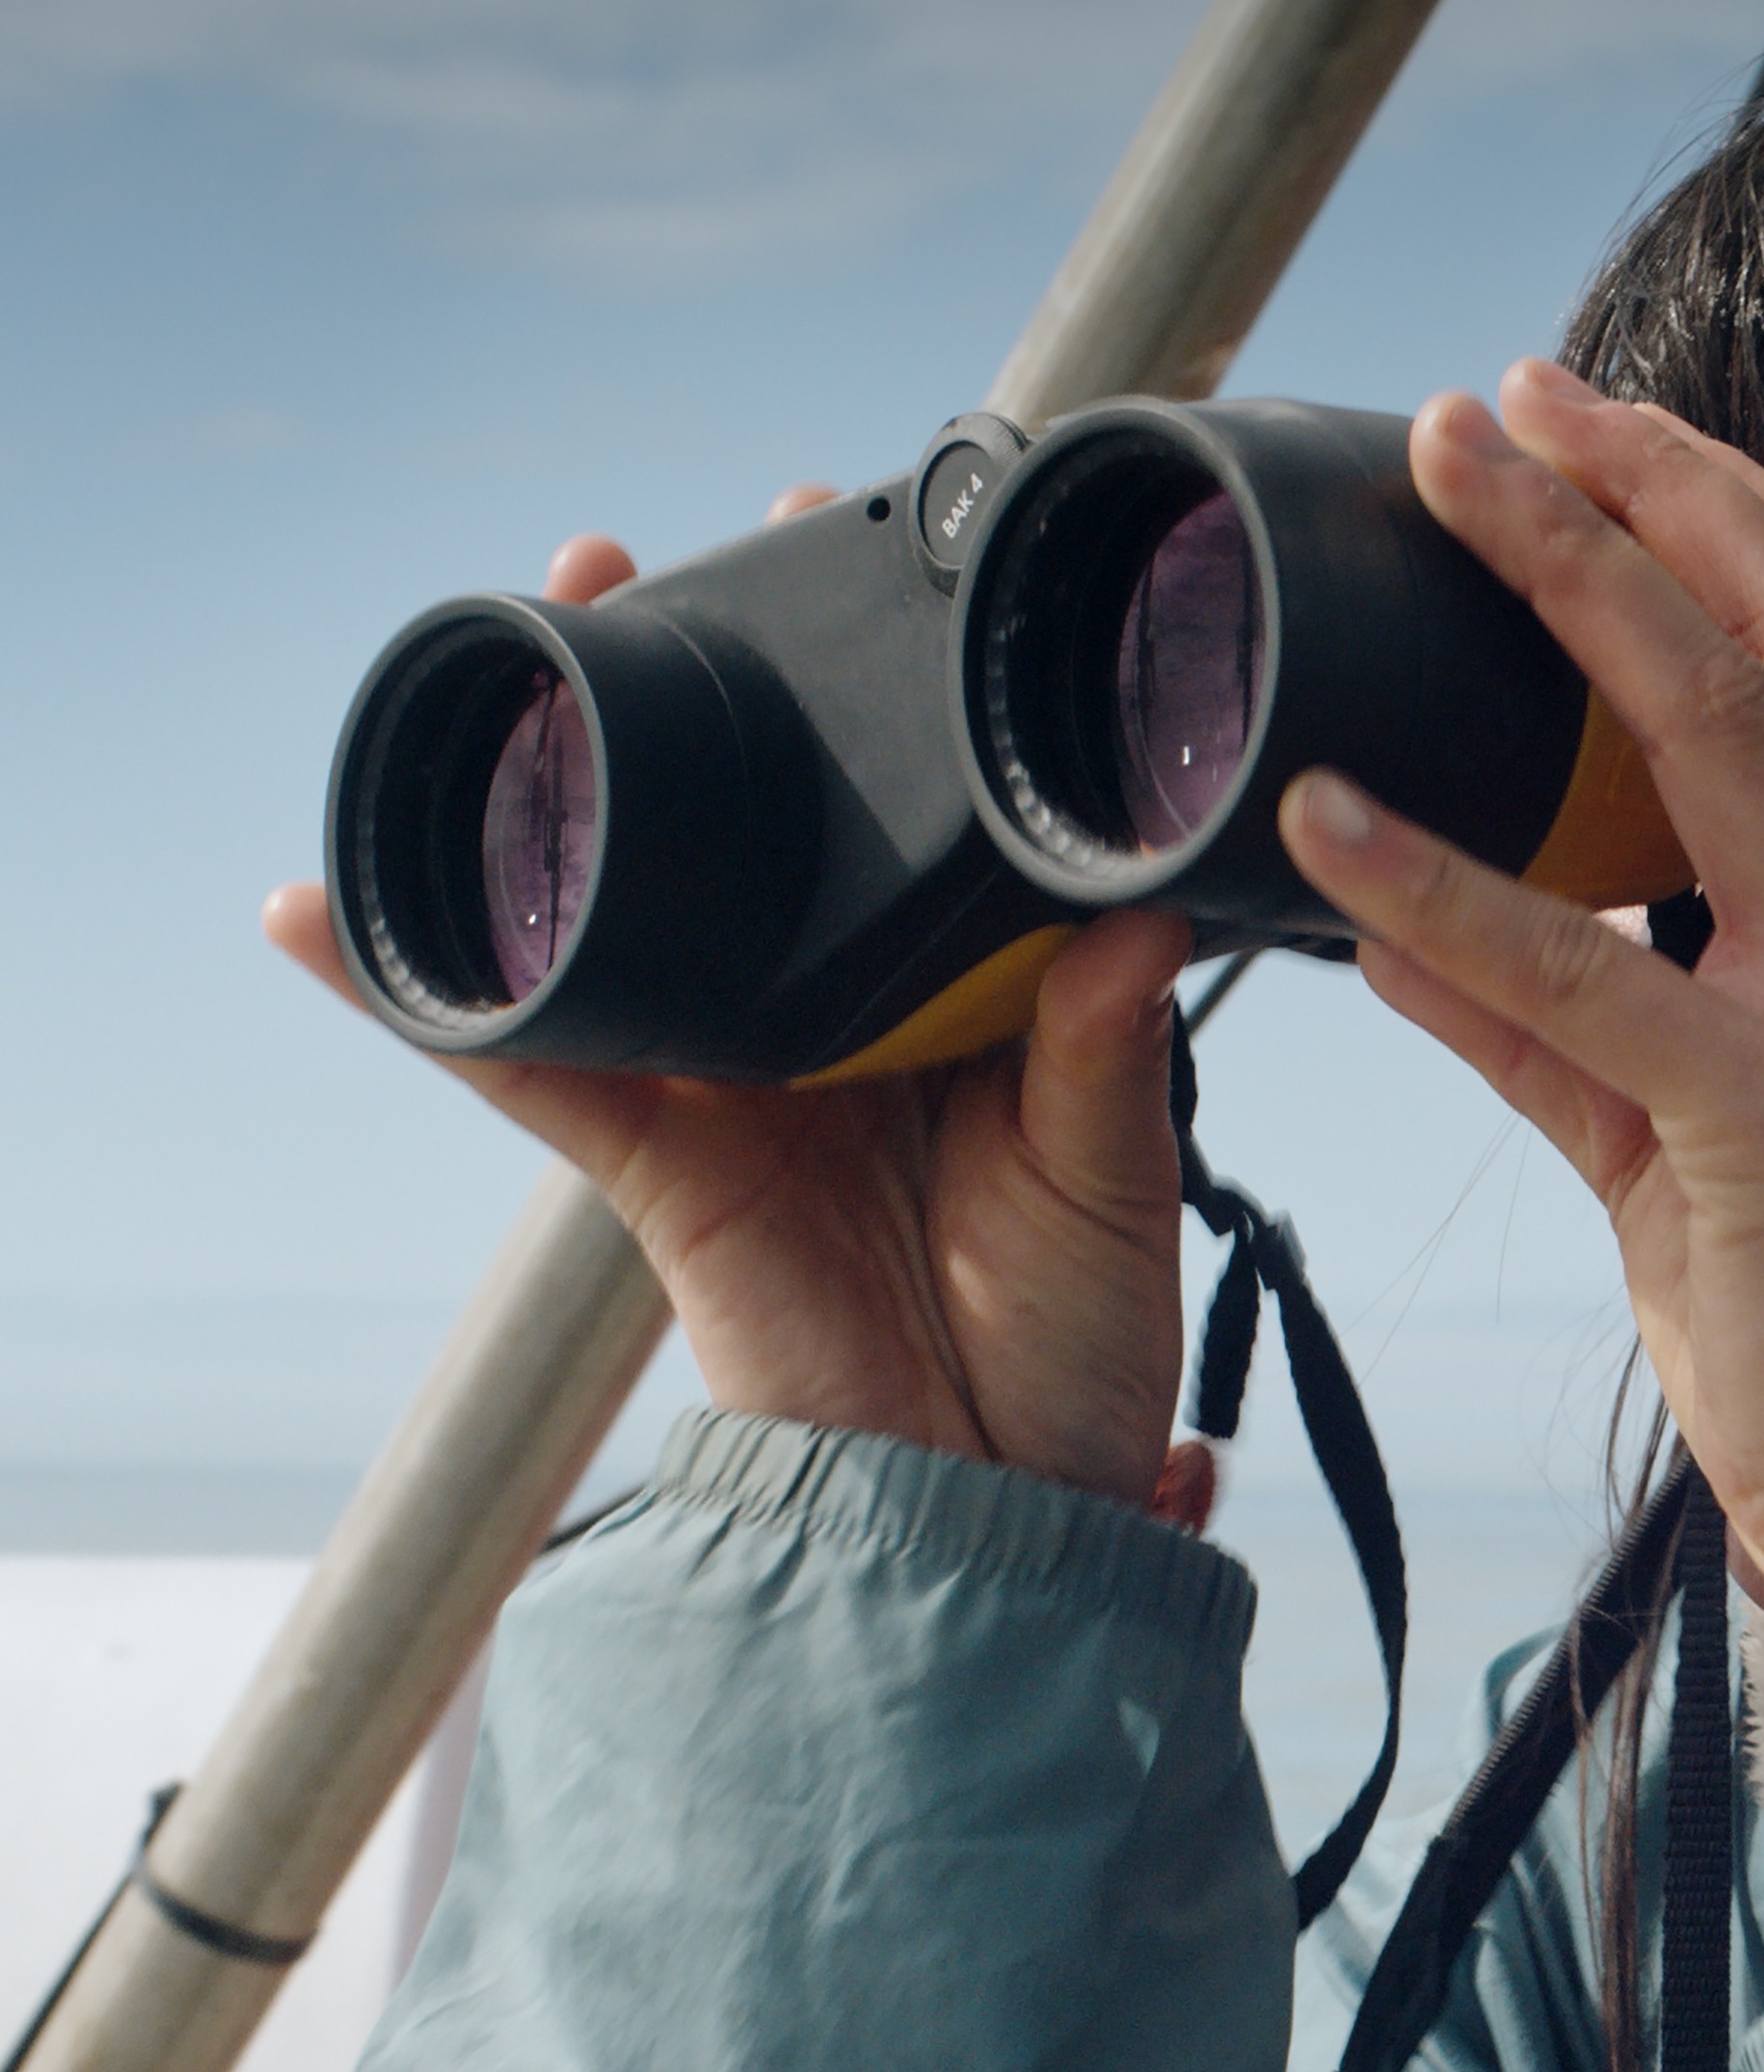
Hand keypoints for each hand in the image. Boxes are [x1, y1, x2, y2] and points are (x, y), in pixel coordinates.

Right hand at [266, 498, 1210, 1510]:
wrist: (997, 1512)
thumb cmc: (1070, 1349)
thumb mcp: (1115, 1174)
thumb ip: (1105, 1044)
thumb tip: (1131, 917)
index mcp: (951, 999)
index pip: (897, 819)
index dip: (864, 697)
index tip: (843, 560)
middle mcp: (828, 1020)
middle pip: (741, 829)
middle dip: (694, 688)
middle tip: (655, 559)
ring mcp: (727, 1082)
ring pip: (621, 901)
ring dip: (560, 779)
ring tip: (529, 638)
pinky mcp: (647, 1164)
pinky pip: (516, 1058)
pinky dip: (415, 991)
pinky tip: (325, 908)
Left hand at [1279, 367, 1763, 1669]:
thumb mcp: (1725, 1167)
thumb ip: (1578, 1045)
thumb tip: (1410, 951)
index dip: (1736, 518)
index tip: (1608, 433)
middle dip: (1645, 489)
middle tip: (1498, 397)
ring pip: (1708, 734)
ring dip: (1565, 579)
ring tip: (1440, 481)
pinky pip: (1579, 975)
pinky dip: (1439, 883)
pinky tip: (1323, 819)